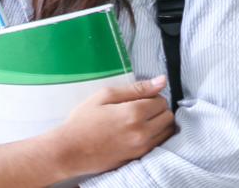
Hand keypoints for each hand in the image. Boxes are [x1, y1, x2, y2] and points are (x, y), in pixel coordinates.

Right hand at [39, 75, 175, 178]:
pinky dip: (155, 136)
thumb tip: (162, 80)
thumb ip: (136, 88)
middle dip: (158, 109)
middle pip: (168, 116)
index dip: (152, 96)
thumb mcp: (105, 96)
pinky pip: (159, 144)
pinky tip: (139, 132)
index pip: (161, 100)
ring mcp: (142, 147)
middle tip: (140, 108)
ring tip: (140, 121)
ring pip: (167, 131)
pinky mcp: (139, 157)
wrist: (70, 150)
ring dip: (159, 123)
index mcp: (134, 112)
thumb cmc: (83, 120)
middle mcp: (142, 131)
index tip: (139, 98)